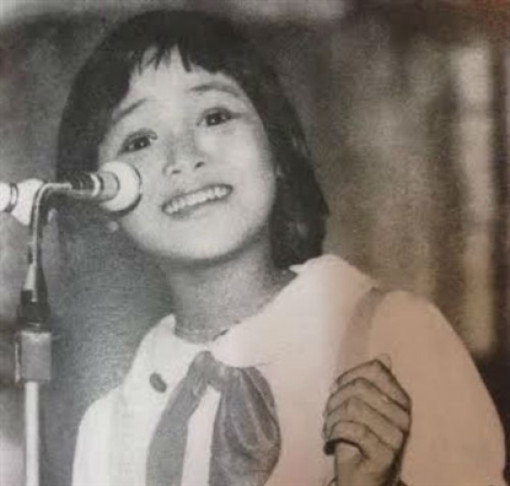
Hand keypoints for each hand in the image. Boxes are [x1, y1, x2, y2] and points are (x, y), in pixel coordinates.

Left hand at [323, 356, 410, 485]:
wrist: (364, 481)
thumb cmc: (359, 441)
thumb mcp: (362, 407)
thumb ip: (370, 383)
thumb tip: (384, 357)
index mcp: (400, 400)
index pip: (374, 371)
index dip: (347, 377)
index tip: (335, 390)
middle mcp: (403, 416)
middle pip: (360, 387)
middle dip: (335, 399)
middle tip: (328, 414)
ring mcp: (397, 436)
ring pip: (354, 407)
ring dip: (332, 417)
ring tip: (328, 427)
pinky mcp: (386, 455)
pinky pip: (354, 430)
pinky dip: (334, 432)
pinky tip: (330, 440)